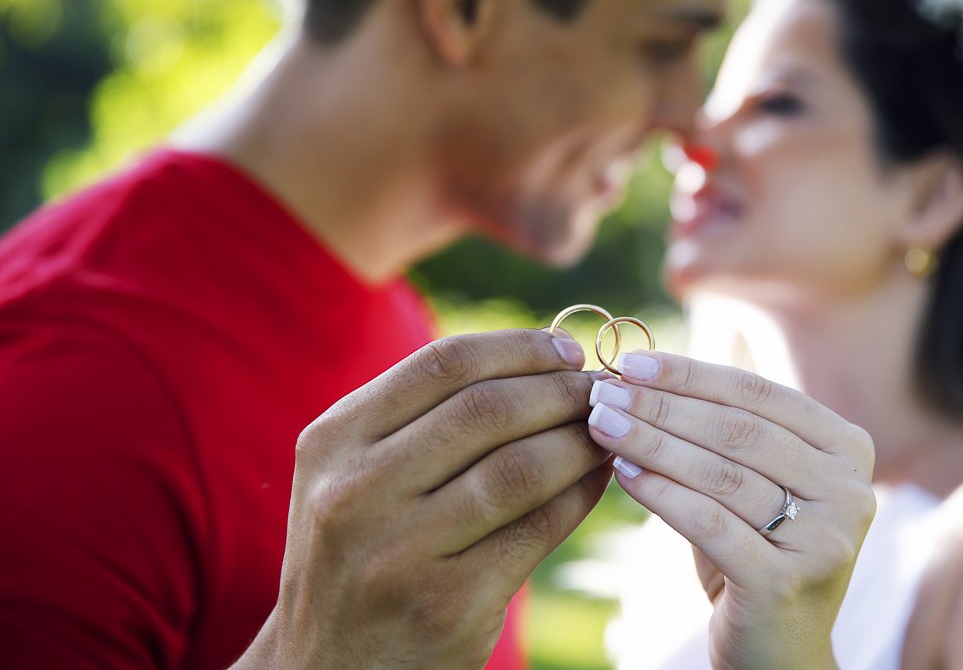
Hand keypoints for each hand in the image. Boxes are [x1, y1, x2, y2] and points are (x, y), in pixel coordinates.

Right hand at [232, 329, 612, 669]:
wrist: (330, 669)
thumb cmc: (359, 555)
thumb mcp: (353, 476)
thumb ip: (421, 419)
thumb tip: (540, 360)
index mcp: (332, 441)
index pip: (442, 364)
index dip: (519, 349)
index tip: (567, 349)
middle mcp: (356, 491)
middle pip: (486, 409)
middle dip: (560, 390)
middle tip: (602, 389)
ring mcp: (399, 551)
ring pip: (519, 466)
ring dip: (580, 440)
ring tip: (608, 431)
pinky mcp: (448, 603)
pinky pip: (538, 528)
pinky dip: (580, 495)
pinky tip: (598, 479)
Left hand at [585, 351, 875, 669]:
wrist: (778, 654)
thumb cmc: (755, 553)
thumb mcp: (750, 484)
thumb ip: (718, 432)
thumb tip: (638, 374)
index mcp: (848, 449)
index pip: (757, 393)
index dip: (689, 373)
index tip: (629, 362)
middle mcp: (851, 490)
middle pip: (738, 430)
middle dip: (662, 405)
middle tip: (604, 392)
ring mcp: (825, 538)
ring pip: (721, 473)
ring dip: (652, 442)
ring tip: (602, 425)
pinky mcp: (786, 582)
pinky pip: (709, 522)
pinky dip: (660, 493)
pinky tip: (622, 474)